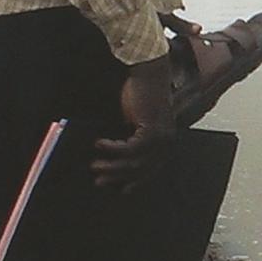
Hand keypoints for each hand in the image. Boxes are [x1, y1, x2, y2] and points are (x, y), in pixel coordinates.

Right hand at [91, 53, 176, 189]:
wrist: (148, 72)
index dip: (135, 181)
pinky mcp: (151, 130)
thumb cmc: (140, 94)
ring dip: (112, 166)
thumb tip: (114, 155)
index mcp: (165, 142)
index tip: (120, 188)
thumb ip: (130, 137)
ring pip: (135, 163)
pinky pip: (129, 149)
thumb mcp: (134, 121)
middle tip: (100, 181)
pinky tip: (98, 144)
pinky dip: (112, 149)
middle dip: (118, 177)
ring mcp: (161, 138)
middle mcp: (166, 143)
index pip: (151, 169)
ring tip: (95, 166)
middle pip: (142, 170)